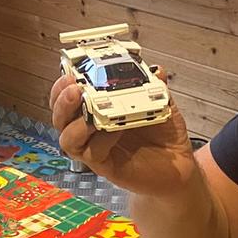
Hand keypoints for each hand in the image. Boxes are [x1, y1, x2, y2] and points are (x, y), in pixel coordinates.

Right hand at [49, 71, 197, 197]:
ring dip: (75, 123)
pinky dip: (101, 139)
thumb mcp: (162, 105)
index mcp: (97, 108)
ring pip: (68, 138)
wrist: (177, 167)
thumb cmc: (163, 135)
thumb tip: (157, 71)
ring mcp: (95, 148)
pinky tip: (115, 130)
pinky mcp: (104, 166)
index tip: (70, 71)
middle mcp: (90, 129)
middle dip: (61, 100)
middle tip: (74, 88)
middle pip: (60, 116)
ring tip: (89, 110)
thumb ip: (156, 88)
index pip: (68, 94)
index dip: (63, 84)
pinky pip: (92, 153)